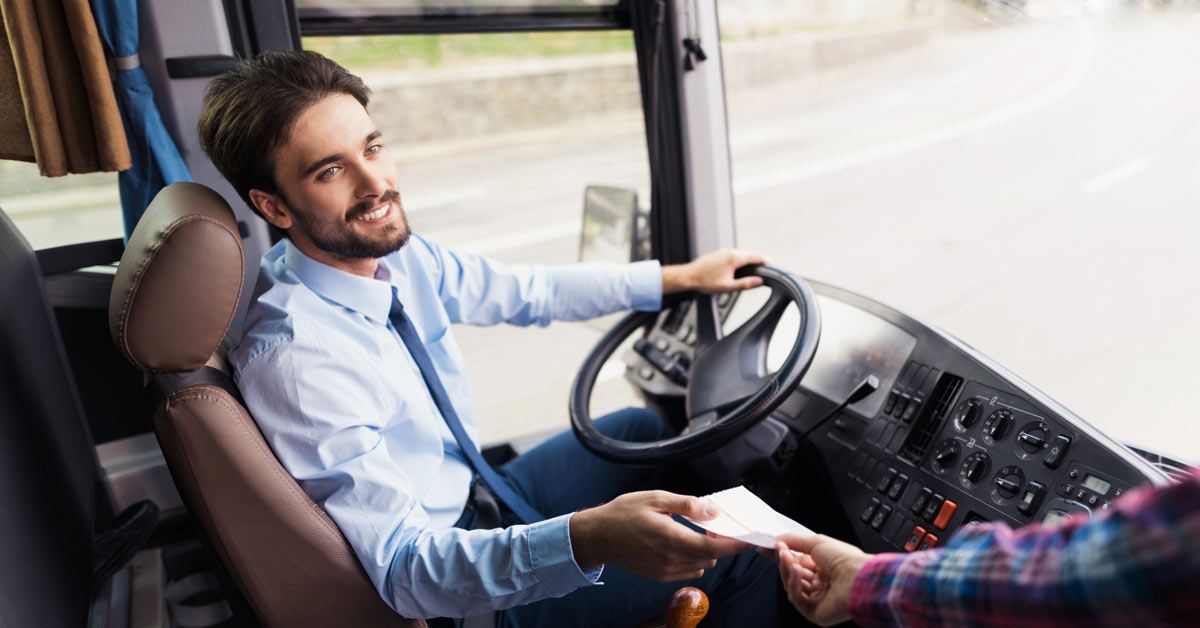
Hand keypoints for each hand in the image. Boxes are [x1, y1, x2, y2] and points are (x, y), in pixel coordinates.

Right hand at [570, 491, 750, 580]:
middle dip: (721, 542)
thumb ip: (687, 505)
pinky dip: (694, 558)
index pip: (714, 547)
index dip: (737, 544)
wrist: (597, 536)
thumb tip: (714, 511)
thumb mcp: (655, 499)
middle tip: (716, 522)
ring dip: (708, 550)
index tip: (751, 536)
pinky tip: (685, 542)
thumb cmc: (624, 513)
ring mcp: (665, 571)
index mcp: (672, 539)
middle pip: (712, 557)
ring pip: (702, 565)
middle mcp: (671, 560)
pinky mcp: (660, 576)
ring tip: (699, 530)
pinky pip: (689, 571)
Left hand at [662, 249, 769, 294]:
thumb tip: (760, 281)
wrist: (688, 277)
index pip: (757, 257)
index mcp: (734, 258)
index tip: (774, 267)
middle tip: (766, 273)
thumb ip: (746, 284)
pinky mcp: (719, 254)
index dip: (768, 262)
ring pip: (742, 256)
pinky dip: (740, 263)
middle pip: (750, 255)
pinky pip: (734, 257)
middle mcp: (730, 251)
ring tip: (753, 274)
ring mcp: (724, 252)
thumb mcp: (728, 287)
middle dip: (759, 263)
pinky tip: (738, 272)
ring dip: (749, 263)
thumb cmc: (705, 282)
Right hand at [770, 534, 872, 626]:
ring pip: (791, 585)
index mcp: (823, 568)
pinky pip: (796, 598)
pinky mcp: (814, 612)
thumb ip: (793, 540)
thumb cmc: (845, 560)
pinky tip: (796, 572)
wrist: (858, 578)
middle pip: (791, 574)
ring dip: (786, 570)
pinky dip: (793, 583)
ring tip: (785, 555)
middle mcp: (820, 584)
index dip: (781, 555)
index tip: (766, 546)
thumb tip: (774, 540)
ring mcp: (817, 598)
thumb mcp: (816, 542)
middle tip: (776, 549)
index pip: (796, 562)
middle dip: (783, 560)